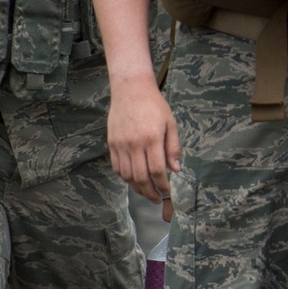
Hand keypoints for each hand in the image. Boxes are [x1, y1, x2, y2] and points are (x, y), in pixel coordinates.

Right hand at [107, 72, 181, 202]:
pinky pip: (117, 167)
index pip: (157, 170)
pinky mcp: (112, 143)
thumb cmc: (154, 105)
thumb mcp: (170, 123)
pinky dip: (125, 177)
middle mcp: (135, 144)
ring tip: (146, 191)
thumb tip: (176, 169)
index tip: (167, 192)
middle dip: (150, 192)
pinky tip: (133, 179)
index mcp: (152, 138)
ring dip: (137, 188)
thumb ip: (173, 147)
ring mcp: (121, 144)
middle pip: (141, 177)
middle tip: (156, 199)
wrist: (130, 89)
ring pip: (127, 175)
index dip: (162, 185)